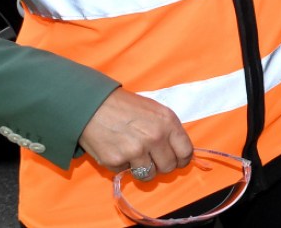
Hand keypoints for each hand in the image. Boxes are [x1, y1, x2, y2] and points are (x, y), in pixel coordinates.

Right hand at [78, 87, 192, 178]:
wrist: (94, 105)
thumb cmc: (127, 106)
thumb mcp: (156, 111)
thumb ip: (169, 130)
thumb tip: (178, 151)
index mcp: (168, 122)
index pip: (186, 152)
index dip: (182, 160)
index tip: (176, 160)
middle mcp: (155, 137)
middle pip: (168, 167)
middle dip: (161, 165)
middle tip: (152, 158)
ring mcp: (136, 151)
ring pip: (149, 175)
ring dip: (143, 169)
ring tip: (134, 155)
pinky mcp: (117, 161)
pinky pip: (126, 173)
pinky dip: (123, 165)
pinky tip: (118, 150)